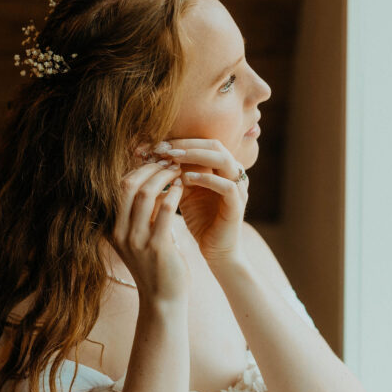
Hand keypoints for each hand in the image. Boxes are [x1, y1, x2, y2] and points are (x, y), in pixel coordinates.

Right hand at [111, 158, 191, 305]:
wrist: (162, 299)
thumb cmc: (154, 265)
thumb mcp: (139, 237)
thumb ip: (140, 213)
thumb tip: (149, 180)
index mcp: (112, 229)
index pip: (119, 188)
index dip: (137, 169)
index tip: (155, 161)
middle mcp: (119, 233)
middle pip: (128, 186)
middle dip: (150, 169)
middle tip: (168, 162)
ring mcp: (136, 240)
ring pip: (146, 194)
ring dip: (164, 177)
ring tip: (177, 171)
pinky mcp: (157, 247)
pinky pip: (166, 210)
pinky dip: (175, 194)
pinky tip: (183, 188)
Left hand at [157, 138, 249, 266]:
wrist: (216, 250)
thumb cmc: (200, 220)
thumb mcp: (185, 192)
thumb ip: (176, 174)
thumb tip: (153, 155)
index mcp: (221, 168)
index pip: (203, 143)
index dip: (180, 141)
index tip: (156, 144)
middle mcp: (233, 173)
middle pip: (214, 144)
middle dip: (186, 144)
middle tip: (163, 148)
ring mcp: (238, 188)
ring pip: (223, 159)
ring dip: (196, 156)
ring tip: (173, 159)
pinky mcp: (238, 205)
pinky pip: (227, 186)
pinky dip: (207, 179)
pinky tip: (186, 179)